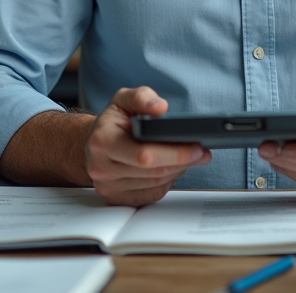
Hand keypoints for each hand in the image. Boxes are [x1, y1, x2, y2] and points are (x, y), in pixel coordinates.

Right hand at [84, 86, 210, 205]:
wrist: (94, 143)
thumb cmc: (113, 121)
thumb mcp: (124, 99)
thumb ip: (142, 97)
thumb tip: (160, 108)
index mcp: (102, 140)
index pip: (144, 154)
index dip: (175, 152)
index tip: (196, 146)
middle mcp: (102, 167)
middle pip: (154, 172)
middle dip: (183, 161)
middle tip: (202, 152)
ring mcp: (109, 187)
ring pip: (156, 183)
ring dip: (178, 171)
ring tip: (191, 157)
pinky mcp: (118, 198)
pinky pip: (152, 193)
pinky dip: (167, 181)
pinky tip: (173, 168)